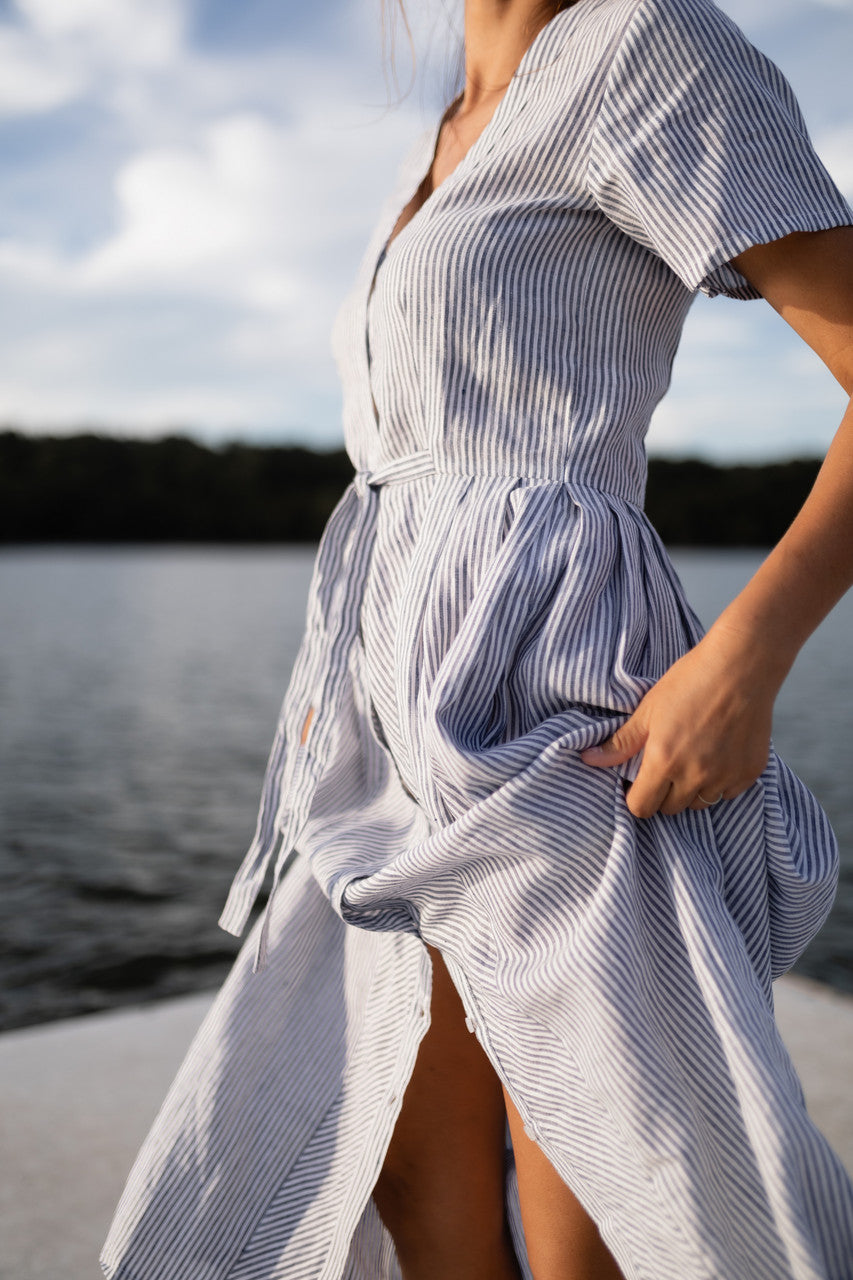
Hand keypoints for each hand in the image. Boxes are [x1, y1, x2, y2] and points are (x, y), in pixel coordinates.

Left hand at [580, 624, 777, 818]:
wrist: (742, 665)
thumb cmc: (691, 681)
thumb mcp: (648, 709)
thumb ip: (621, 742)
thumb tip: (589, 759)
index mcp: (664, 761)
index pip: (642, 807)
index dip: (636, 796)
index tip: (639, 781)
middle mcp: (695, 776)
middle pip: (671, 809)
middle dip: (663, 793)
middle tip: (666, 764)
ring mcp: (725, 777)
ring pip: (700, 804)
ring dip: (691, 790)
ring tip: (692, 759)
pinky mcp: (749, 773)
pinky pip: (727, 793)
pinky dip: (720, 782)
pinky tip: (718, 755)